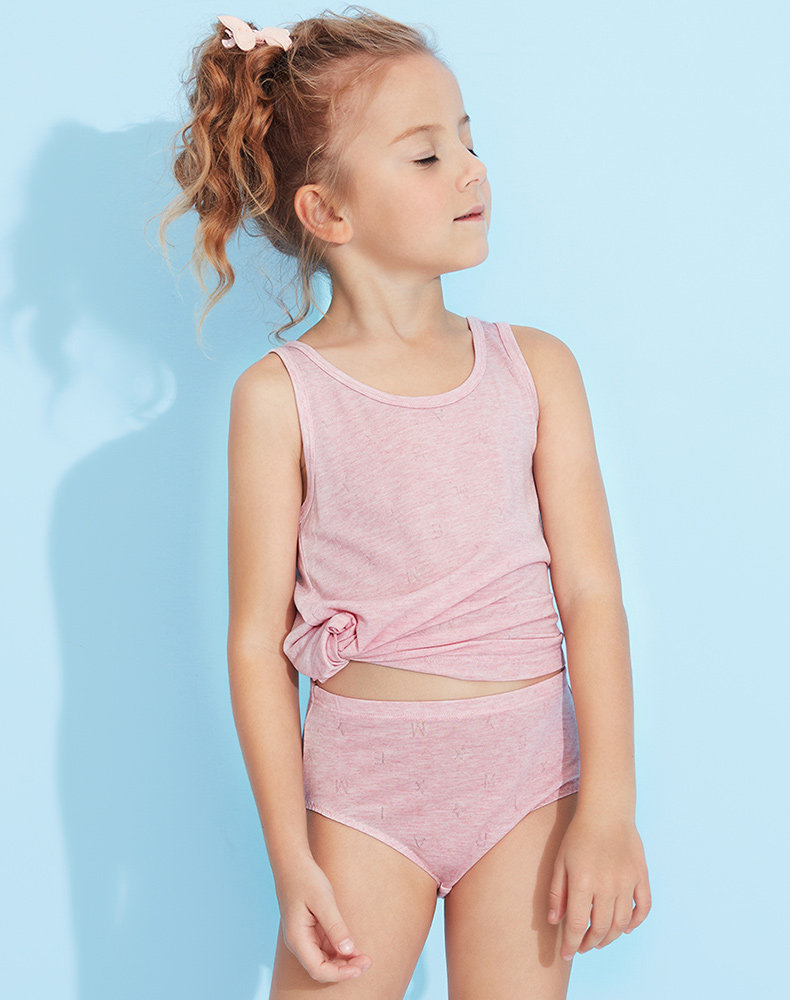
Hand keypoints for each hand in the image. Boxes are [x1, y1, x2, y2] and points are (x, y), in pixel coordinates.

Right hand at [275, 859, 372, 982]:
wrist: (292, 862)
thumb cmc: (306, 878)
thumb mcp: (323, 900)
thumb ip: (335, 926)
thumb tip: (348, 950)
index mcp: (297, 938)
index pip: (318, 969)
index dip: (340, 974)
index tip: (360, 967)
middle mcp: (298, 942)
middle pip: (321, 968)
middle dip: (344, 969)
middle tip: (367, 961)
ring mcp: (303, 937)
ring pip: (324, 960)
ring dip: (343, 961)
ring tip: (364, 957)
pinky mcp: (309, 930)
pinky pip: (324, 948)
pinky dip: (339, 950)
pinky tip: (353, 948)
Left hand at [547, 812, 650, 960]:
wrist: (606, 811)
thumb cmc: (578, 835)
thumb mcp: (560, 861)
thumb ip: (557, 893)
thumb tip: (554, 921)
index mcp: (583, 882)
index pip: (577, 925)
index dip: (571, 944)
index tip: (566, 954)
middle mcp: (606, 886)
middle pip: (601, 928)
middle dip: (589, 943)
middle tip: (582, 947)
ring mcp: (627, 882)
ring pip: (622, 923)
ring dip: (611, 937)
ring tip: (600, 940)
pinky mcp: (641, 876)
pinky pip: (643, 907)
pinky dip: (636, 922)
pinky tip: (626, 927)